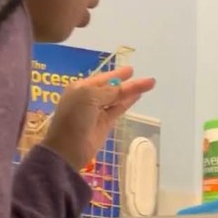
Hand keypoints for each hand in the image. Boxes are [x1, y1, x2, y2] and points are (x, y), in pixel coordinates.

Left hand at [41, 66, 155, 170]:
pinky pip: (118, 110)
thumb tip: (121, 87)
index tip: (131, 70)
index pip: (102, 78)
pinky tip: (137, 97)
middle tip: (145, 78)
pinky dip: (127, 103)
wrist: (69, 147)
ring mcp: (97, 112)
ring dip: (132, 91)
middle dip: (127, 82)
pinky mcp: (105, 124)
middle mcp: (89, 98)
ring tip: (149, 84)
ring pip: (118, 98)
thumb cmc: (75, 117)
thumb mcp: (89, 97)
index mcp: (81, 88)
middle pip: (112, 87)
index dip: (116, 74)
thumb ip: (107, 91)